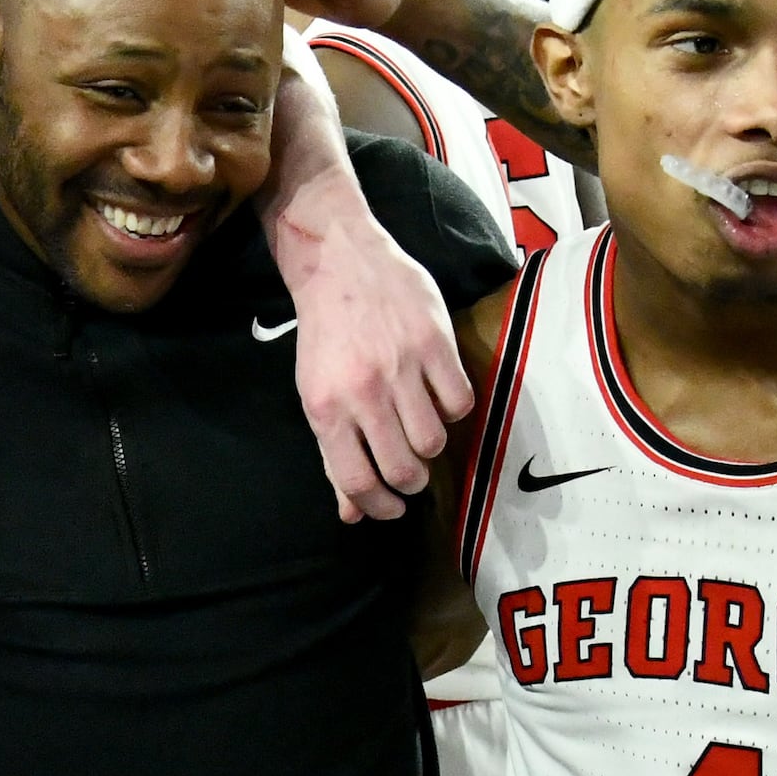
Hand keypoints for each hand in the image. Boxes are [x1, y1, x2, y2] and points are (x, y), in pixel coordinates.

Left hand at [265, 195, 469, 521]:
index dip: (379, 506)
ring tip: (421, 430)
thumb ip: (334, 455)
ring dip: (432, 448)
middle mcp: (364, 392)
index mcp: (326, 409)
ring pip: (434, 441)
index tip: (392, 508)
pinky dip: (453, 410)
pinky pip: (460, 402)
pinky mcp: (435, 343)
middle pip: (403, 469)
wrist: (339, 262)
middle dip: (410, 482)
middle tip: (411, 472)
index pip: (358, 482)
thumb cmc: (326, 335)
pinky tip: (439, 397)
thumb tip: (352, 513)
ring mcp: (402, 367)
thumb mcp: (316, 394)